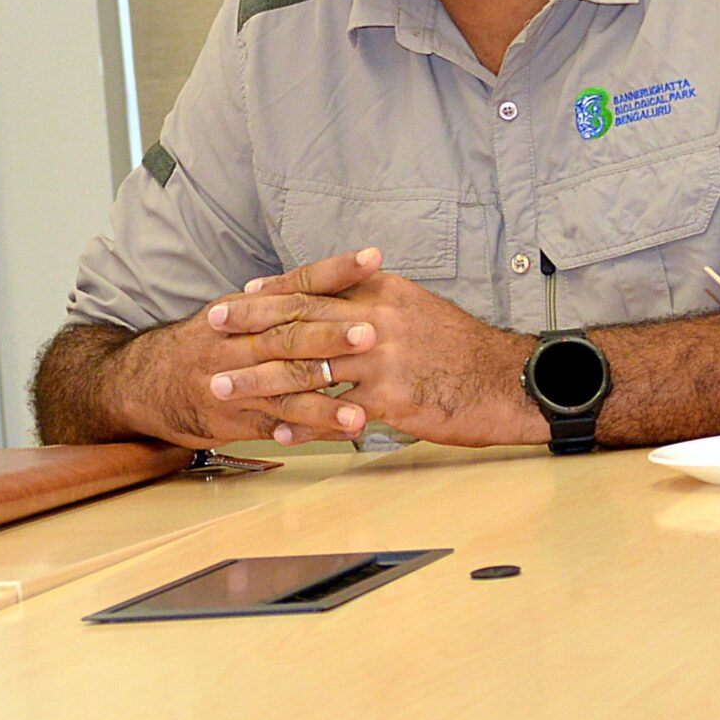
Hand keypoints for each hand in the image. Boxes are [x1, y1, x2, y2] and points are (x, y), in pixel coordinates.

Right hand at [114, 249, 384, 445]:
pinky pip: (278, 425)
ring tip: (362, 409)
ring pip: (284, 387)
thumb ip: (279, 298)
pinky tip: (342, 434)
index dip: (334, 271)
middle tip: (372, 333)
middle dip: (331, 335)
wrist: (145, 382)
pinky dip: (312, 431)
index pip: (296, 283)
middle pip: (290, 335)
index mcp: (246, 308)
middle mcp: (240, 341)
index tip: (372, 258)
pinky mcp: (234, 418)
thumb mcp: (233, 311)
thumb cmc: (202, 343)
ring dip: (325, 400)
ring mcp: (237, 382)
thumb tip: (334, 276)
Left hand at [212, 248, 543, 445]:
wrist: (510, 380)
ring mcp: (382, 360)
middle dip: (249, 327)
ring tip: (224, 388)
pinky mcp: (392, 399)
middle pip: (299, 321)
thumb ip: (374, 302)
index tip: (237, 297)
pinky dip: (302, 423)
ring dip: (259, 379)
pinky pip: (335, 412)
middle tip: (209, 331)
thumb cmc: (462, 348)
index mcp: (381, 293)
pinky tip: (274, 432)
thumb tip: (337, 297)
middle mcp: (376, 320)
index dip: (271, 293)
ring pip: (307, 367)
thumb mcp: (417, 308)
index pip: (314, 287)